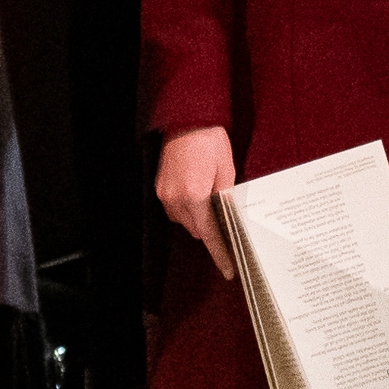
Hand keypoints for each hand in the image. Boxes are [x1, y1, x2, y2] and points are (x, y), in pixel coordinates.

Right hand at [155, 127, 238, 281]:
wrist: (188, 118)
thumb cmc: (211, 141)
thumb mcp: (227, 170)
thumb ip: (225, 198)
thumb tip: (228, 217)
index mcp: (195, 196)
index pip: (209, 234)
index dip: (219, 253)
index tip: (228, 269)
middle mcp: (176, 198)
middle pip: (195, 229)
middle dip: (210, 229)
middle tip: (225, 219)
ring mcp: (165, 192)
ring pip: (184, 220)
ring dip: (197, 217)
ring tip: (210, 199)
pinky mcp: (160, 185)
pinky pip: (175, 208)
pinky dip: (187, 207)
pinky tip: (197, 193)